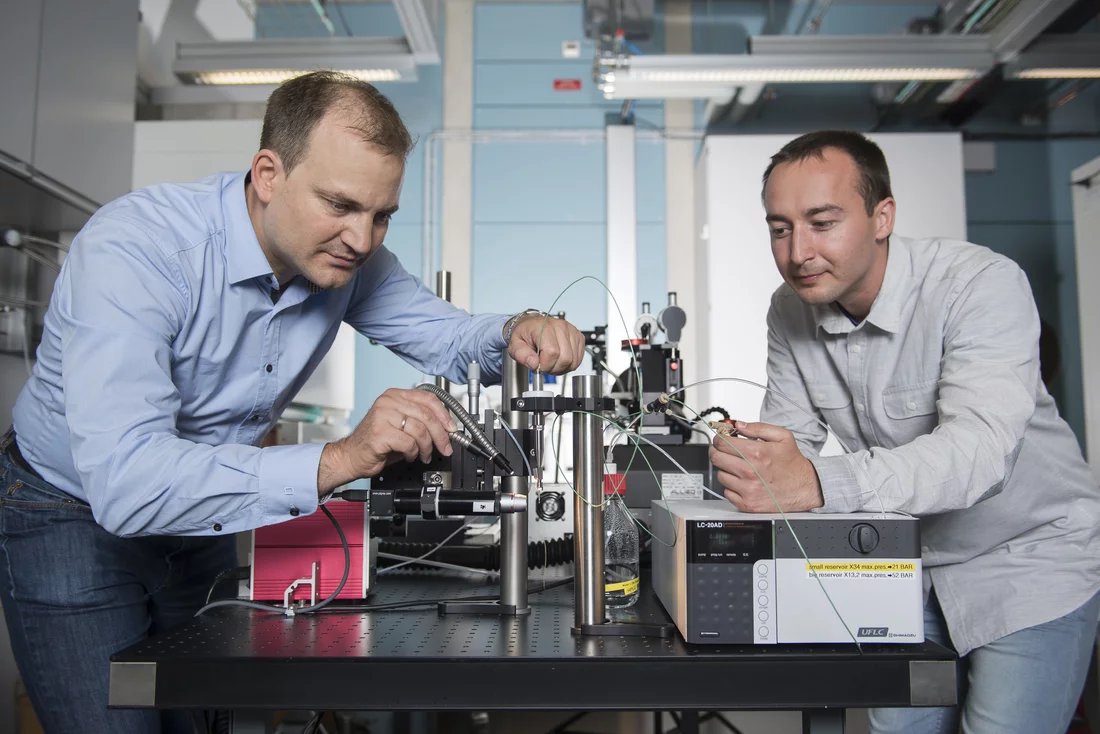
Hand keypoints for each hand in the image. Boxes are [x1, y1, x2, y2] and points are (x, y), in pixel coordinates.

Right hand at [318, 388, 456, 494]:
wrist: (351, 456)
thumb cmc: (376, 442)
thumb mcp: (401, 425)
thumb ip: (420, 421)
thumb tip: (447, 428)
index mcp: (395, 395)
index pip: (428, 398)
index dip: (444, 414)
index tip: (452, 428)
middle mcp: (388, 402)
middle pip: (427, 415)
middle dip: (441, 435)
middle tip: (446, 447)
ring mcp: (383, 416)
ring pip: (420, 430)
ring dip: (427, 447)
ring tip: (424, 455)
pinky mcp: (380, 433)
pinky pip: (409, 443)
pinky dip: (413, 452)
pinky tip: (409, 456)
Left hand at [508, 314, 585, 373]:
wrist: (532, 325)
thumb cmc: (525, 334)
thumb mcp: (515, 345)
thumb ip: (521, 355)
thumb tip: (534, 364)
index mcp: (544, 327)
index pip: (552, 353)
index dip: (545, 365)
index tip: (538, 365)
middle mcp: (561, 327)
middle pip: (565, 358)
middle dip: (553, 368)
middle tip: (544, 364)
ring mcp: (572, 331)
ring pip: (573, 361)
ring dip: (561, 367)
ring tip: (551, 362)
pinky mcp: (579, 337)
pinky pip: (578, 359)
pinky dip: (569, 364)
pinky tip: (559, 359)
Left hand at [709, 421, 823, 512]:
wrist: (806, 488)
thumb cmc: (793, 463)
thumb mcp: (782, 437)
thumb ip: (758, 428)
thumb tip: (738, 425)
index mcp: (757, 453)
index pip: (722, 443)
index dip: (719, 438)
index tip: (721, 438)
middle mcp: (750, 472)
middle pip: (716, 458)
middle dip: (717, 451)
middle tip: (723, 450)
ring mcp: (747, 490)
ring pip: (720, 475)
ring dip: (726, 470)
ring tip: (740, 468)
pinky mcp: (747, 504)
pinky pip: (727, 492)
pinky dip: (732, 487)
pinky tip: (743, 482)